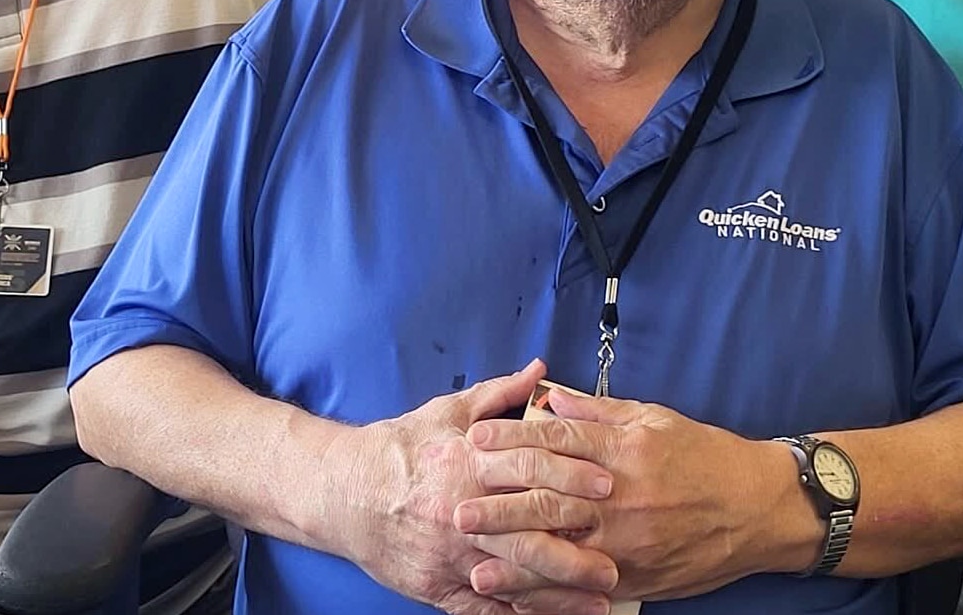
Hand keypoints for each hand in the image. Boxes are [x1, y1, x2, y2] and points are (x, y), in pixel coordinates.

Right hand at [329, 360, 619, 614]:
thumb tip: (541, 370)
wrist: (343, 491)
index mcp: (467, 462)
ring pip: (512, 577)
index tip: (608, 485)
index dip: (571, 476)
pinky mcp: (437, 586)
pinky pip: (484, 609)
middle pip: (527, 530)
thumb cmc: (399, 449)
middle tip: (618, 555)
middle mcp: (461, 510)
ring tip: (599, 597)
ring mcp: (450, 554)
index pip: (529, 468)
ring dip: (559, 591)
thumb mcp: (448, 411)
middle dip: (576, 546)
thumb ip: (500, 394)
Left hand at [460, 390, 802, 602]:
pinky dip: (552, 595)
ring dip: (516, 560)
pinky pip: (586, 587)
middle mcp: (622, 497)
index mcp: (624, 451)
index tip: (476, 439)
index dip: (512, 439)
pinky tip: (522, 599)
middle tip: (458, 509)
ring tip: (476, 565)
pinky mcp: (637, 577)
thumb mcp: (656, 419)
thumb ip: (599, 411)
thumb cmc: (707, 456)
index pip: (557, 442)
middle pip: (549, 500)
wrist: (758, 508)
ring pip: (563, 551)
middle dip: (500, 506)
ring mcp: (629, 543)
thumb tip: (550, 398)